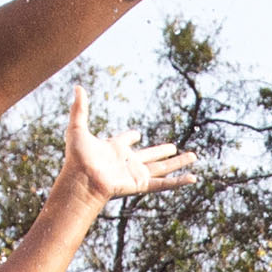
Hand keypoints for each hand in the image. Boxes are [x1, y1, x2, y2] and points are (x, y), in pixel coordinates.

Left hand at [61, 86, 197, 204]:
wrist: (82, 179)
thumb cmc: (77, 158)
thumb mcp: (77, 128)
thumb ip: (79, 108)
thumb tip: (78, 86)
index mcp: (114, 148)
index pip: (124, 141)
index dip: (129, 137)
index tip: (136, 134)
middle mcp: (127, 162)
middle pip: (150, 156)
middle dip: (162, 152)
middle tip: (173, 147)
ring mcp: (135, 174)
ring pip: (162, 168)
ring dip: (178, 163)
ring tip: (193, 156)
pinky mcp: (141, 184)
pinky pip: (164, 183)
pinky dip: (179, 182)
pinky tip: (192, 178)